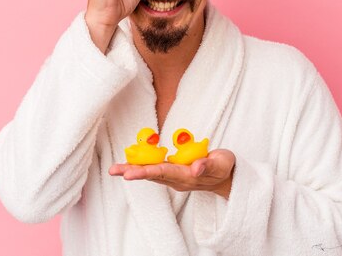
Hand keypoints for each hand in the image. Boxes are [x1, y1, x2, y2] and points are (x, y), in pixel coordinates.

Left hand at [109, 149, 235, 198]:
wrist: (226, 177)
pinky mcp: (173, 173)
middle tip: (115, 170)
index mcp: (188, 176)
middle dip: (133, 172)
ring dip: (133, 170)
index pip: (164, 172)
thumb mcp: (222, 163)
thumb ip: (209, 165)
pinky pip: (154, 170)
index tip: (131, 173)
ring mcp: (174, 177)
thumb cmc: (224, 167)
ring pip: (151, 173)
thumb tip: (195, 167)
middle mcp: (177, 179)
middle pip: (152, 175)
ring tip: (115, 169)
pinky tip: (128, 163)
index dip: (147, 171)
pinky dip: (141, 166)